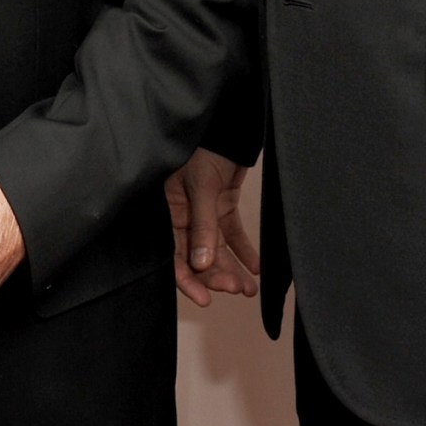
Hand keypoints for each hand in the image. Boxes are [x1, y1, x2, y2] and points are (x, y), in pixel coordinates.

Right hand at [164, 148, 258, 305]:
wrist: (226, 125)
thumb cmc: (203, 150)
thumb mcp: (201, 186)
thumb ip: (203, 226)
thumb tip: (202, 265)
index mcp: (169, 212)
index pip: (175, 255)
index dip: (188, 280)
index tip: (205, 300)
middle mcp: (184, 217)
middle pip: (198, 257)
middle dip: (216, 276)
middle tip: (237, 289)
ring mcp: (205, 212)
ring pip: (217, 250)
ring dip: (232, 269)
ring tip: (248, 288)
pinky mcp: (223, 206)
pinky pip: (232, 234)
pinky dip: (244, 250)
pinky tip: (256, 267)